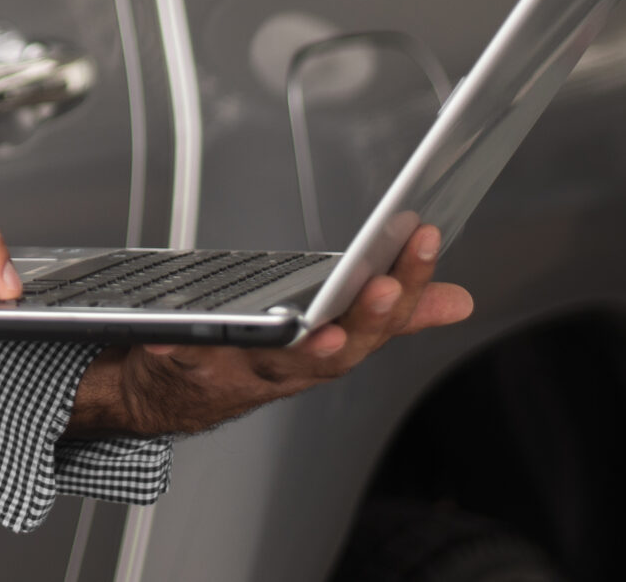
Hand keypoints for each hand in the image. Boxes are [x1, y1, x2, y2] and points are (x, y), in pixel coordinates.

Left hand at [63, 227, 473, 438]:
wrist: (185, 388)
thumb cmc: (268, 352)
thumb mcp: (339, 330)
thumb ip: (396, 315)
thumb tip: (459, 300)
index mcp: (333, 348)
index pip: (382, 319)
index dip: (409, 285)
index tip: (423, 236)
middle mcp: (296, 367)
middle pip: (340, 351)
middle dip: (365, 320)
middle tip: (384, 287)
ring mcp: (244, 370)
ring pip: (275, 361)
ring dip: (295, 347)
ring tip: (309, 326)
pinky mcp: (191, 366)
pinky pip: (185, 358)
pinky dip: (176, 347)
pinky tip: (166, 333)